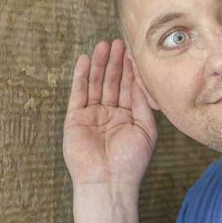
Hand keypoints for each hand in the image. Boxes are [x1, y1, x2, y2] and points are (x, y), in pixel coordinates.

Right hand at [63, 37, 158, 189]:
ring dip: (99, 64)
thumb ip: (143, 103)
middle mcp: (109, 114)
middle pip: (112, 82)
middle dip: (115, 62)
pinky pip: (77, 93)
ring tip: (103, 45)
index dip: (131, 69)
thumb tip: (142, 79)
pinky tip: (84, 60)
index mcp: (128, 117)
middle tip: (117, 41)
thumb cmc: (131, 162)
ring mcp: (91, 115)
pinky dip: (80, 76)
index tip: (133, 50)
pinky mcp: (75, 119)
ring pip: (95, 84)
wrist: (108, 181)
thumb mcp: (146, 130)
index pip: (129, 87)